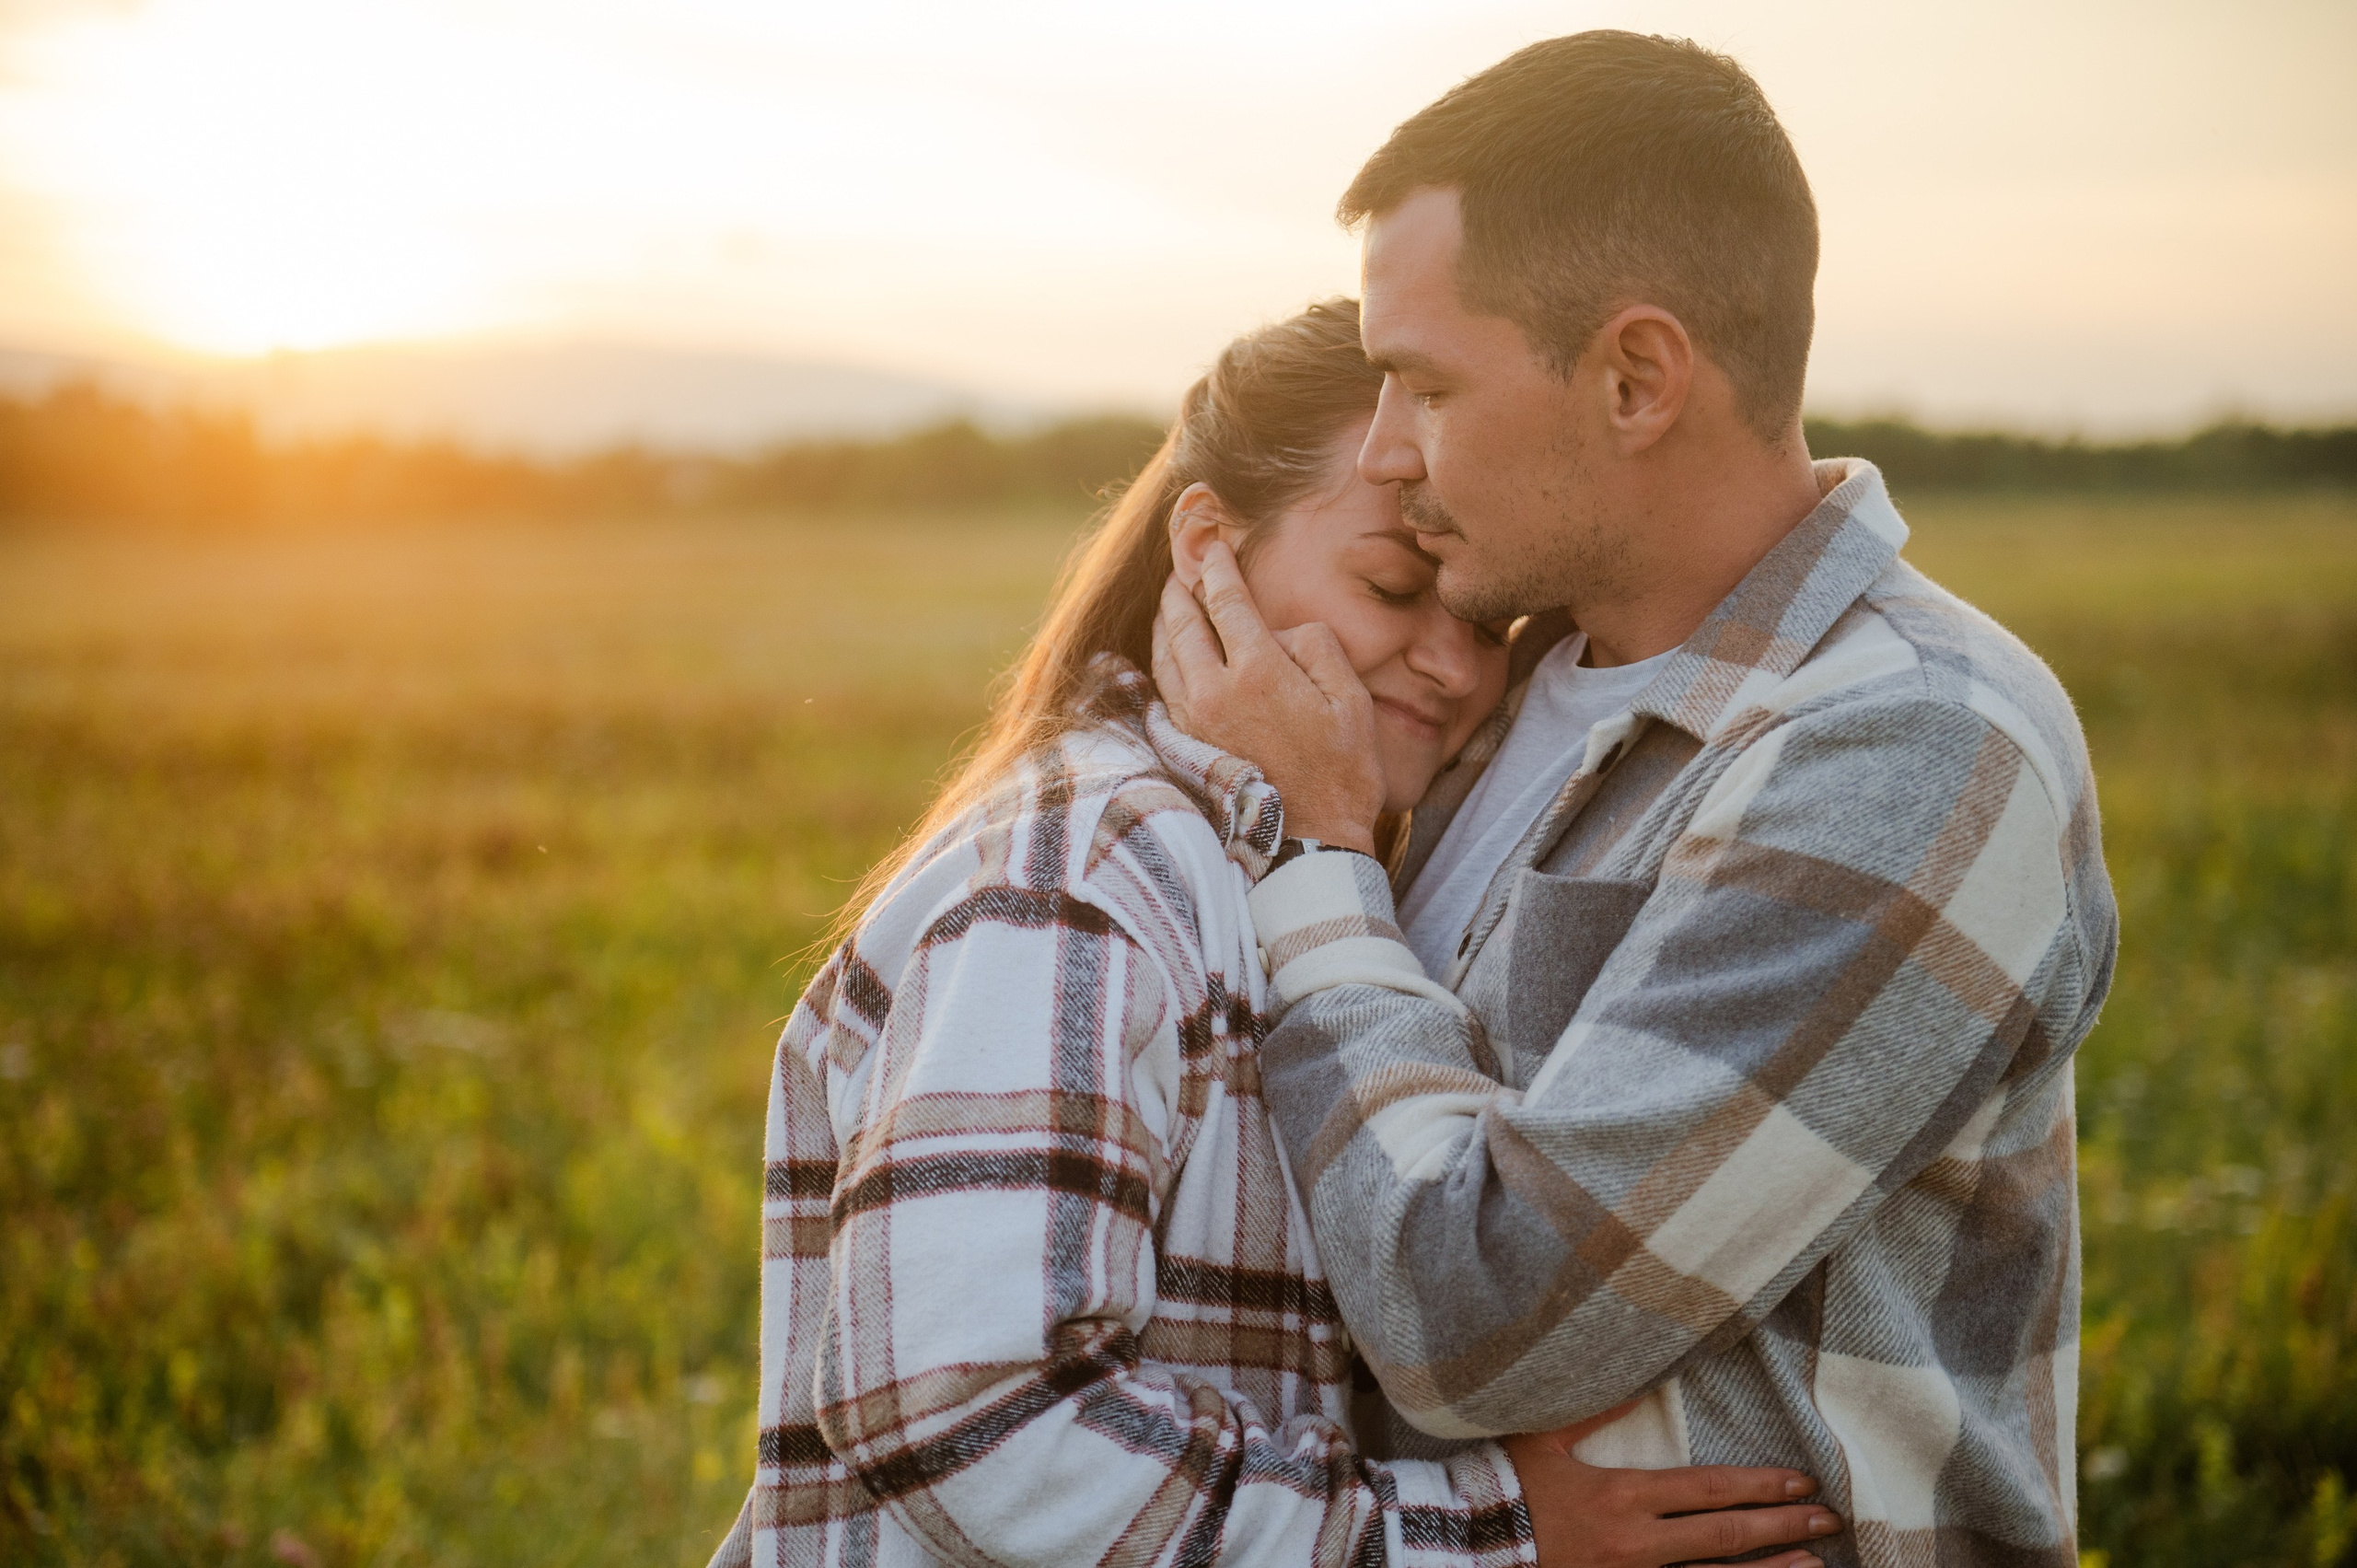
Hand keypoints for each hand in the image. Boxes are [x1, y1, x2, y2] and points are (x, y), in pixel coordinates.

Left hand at [1150, 541, 1386, 853]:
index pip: (1225, 600)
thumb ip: (1315, 647)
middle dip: (1180, 585)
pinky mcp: (1184, 746)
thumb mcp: (1350, 699)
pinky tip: (1167, 655)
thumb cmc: (1343, 772)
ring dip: (1165, 620)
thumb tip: (1281, 631)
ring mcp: (1192, 721)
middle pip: (1182, 621)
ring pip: (1163, 654)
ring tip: (1171, 601)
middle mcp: (1213, 692)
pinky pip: (1161, 690)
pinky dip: (1160, 661)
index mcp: (1257, 671)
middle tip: (1182, 563)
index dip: (1216, 565)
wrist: (1310, 844)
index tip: (1212, 542)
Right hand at [1503, 1405, 1839, 1567]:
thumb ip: (1595, 1409)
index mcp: (1621, 1495)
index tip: (1801, 1483)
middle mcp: (1636, 1543)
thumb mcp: (1543, 1439)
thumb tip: (1644, 1382)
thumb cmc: (1503, 1488)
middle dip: (1782, 1528)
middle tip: (1829, 1522)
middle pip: (1725, 1538)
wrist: (1464, 1546)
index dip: (1759, 1486)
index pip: (1708, 1490)